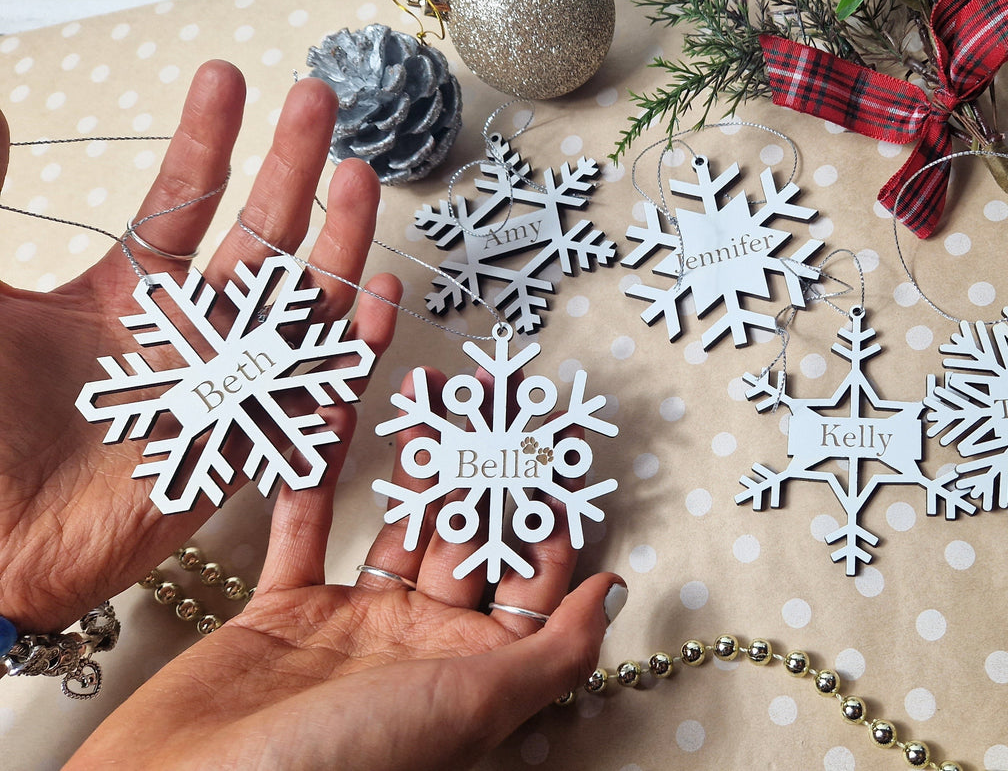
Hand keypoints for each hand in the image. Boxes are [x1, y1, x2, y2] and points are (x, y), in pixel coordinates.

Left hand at [0, 61, 400, 631]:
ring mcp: (223, 387)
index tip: (227, 78)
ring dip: (338, 241)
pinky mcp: (248, 446)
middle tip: (317, 99)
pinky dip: (356, 347)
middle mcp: (184, 335)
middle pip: (259, 237)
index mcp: (123, 297)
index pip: (180, 203)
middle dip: (292, 166)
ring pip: (303, 303)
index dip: (207, 139)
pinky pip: (318, 391)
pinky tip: (379, 297)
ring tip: (362, 176)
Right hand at [69, 371, 624, 770]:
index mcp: (473, 672)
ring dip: (413, 460)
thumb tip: (616, 591)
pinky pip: (303, 529)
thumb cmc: (339, 769)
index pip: (530, 579)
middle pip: (466, 537)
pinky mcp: (279, 613)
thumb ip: (553, 650)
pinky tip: (334, 418)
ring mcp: (351, 627)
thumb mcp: (472, 705)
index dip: (546, 515)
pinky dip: (313, 476)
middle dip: (483, 465)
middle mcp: (420, 646)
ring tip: (430, 387)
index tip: (553, 446)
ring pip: (396, 525)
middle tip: (493, 392)